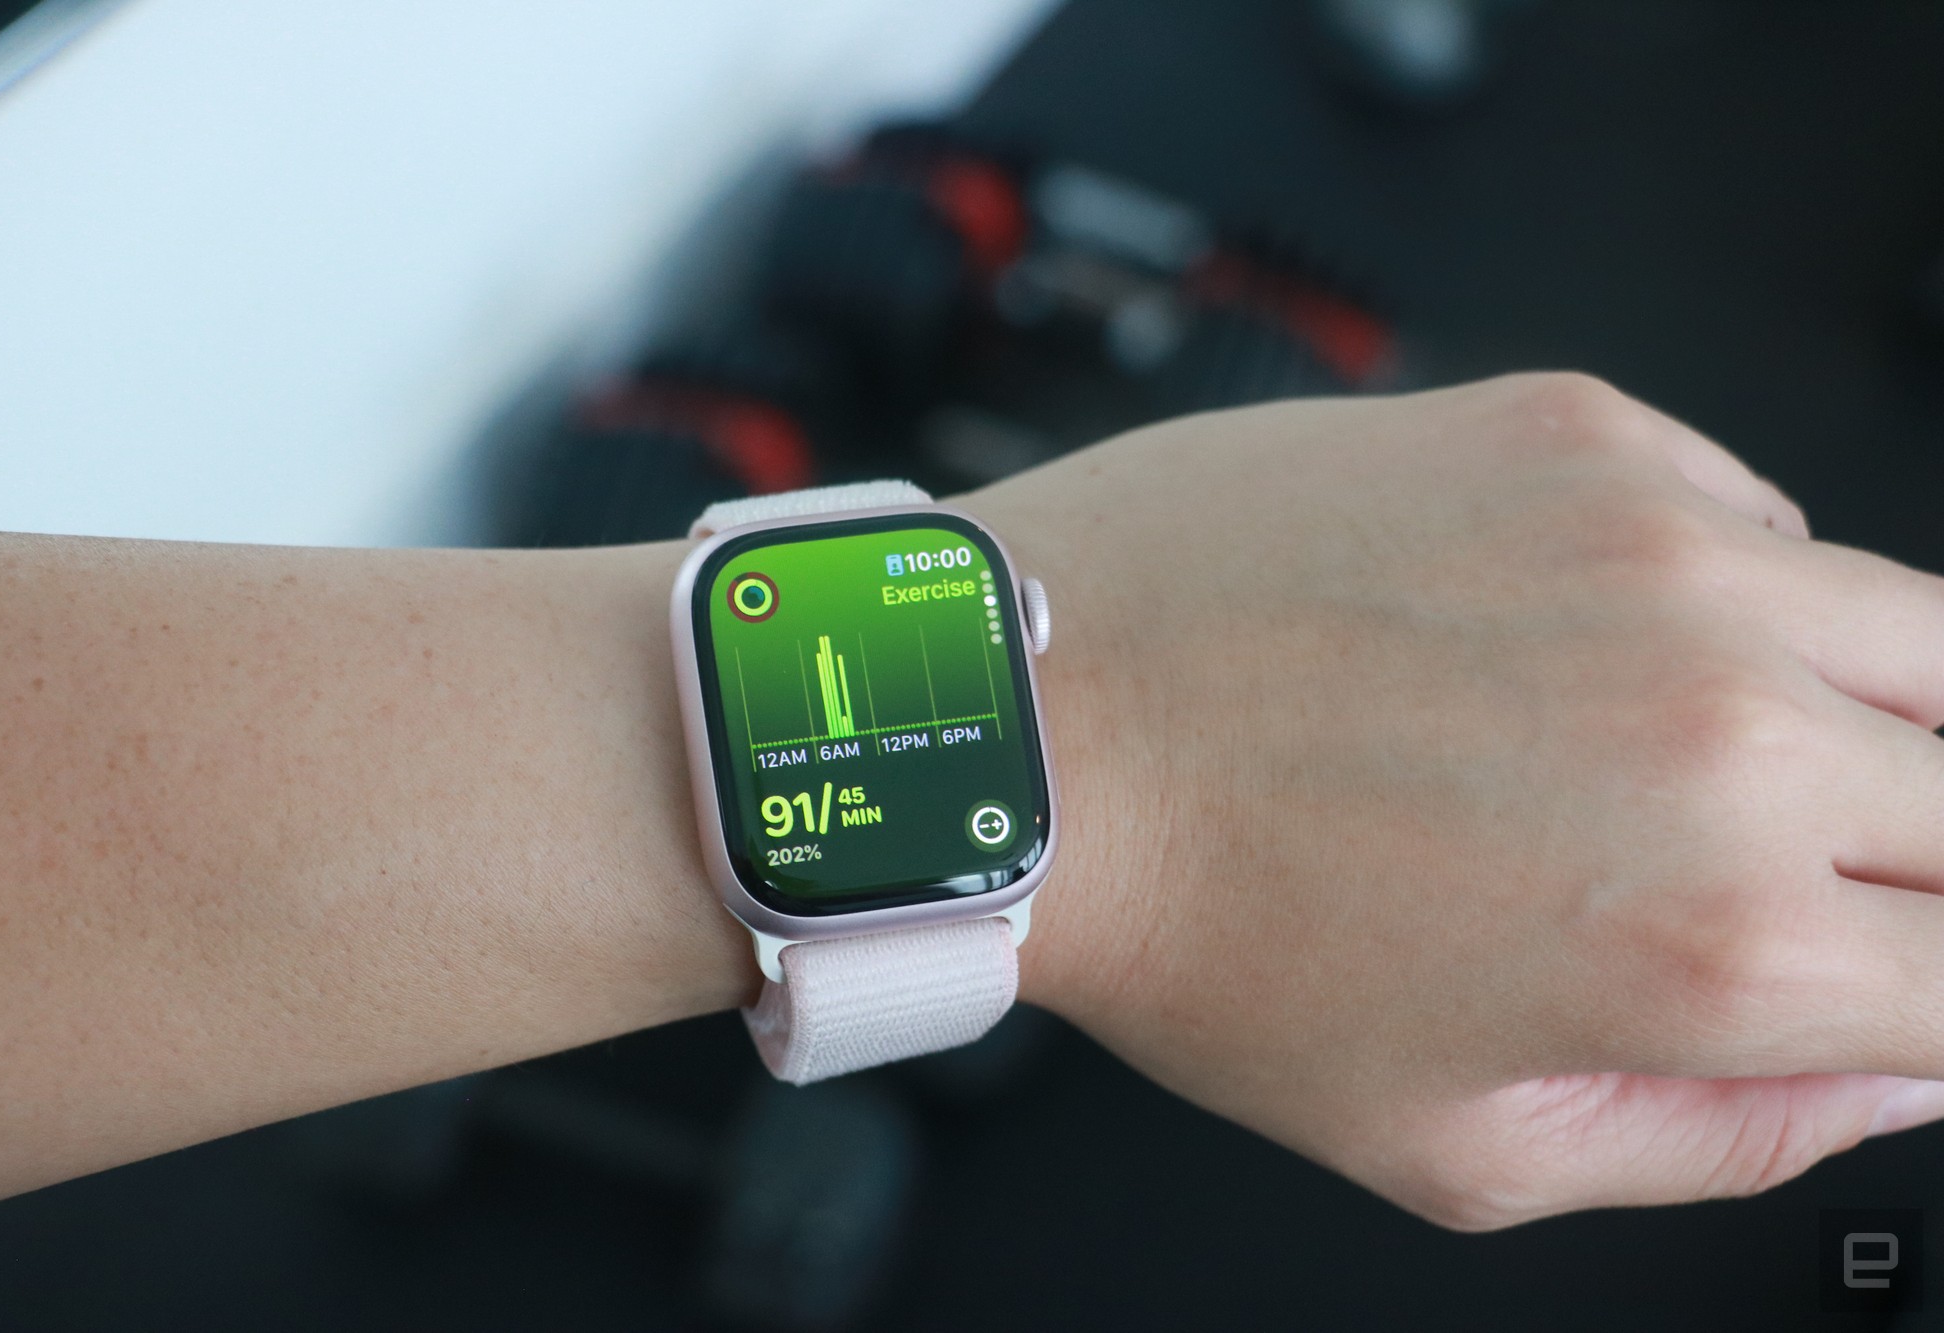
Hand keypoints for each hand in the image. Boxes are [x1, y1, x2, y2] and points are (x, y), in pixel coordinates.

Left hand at [968, 373, 1943, 1228]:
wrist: (1034, 721)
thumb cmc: (1196, 925)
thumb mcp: (1454, 1144)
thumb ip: (1713, 1138)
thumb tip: (1872, 1077)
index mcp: (1713, 942)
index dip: (1940, 989)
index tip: (1888, 971)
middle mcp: (1727, 730)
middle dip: (1918, 859)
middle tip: (1787, 874)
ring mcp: (1664, 551)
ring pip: (1921, 633)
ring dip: (1866, 711)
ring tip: (1697, 752)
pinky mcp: (1582, 435)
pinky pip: (1758, 509)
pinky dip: (1728, 585)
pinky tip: (1589, 637)